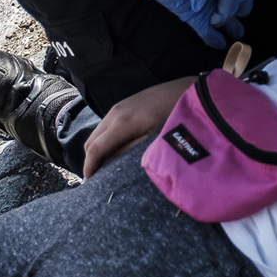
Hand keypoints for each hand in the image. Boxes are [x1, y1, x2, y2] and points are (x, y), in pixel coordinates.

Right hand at [82, 77, 196, 179]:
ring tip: (105, 167)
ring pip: (97, 133)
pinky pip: (105, 125)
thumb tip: (107, 166)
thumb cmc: (175, 120)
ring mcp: (118, 106)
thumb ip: (128, 153)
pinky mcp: (123, 104)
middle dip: (90, 161)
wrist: (188, 91)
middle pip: (90, 141)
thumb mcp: (153, 141)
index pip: (94, 149)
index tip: (88, 185)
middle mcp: (115, 113)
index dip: (89, 168)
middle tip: (96, 179)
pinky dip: (104, 139)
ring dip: (97, 150)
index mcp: (122, 123)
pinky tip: (114, 149)